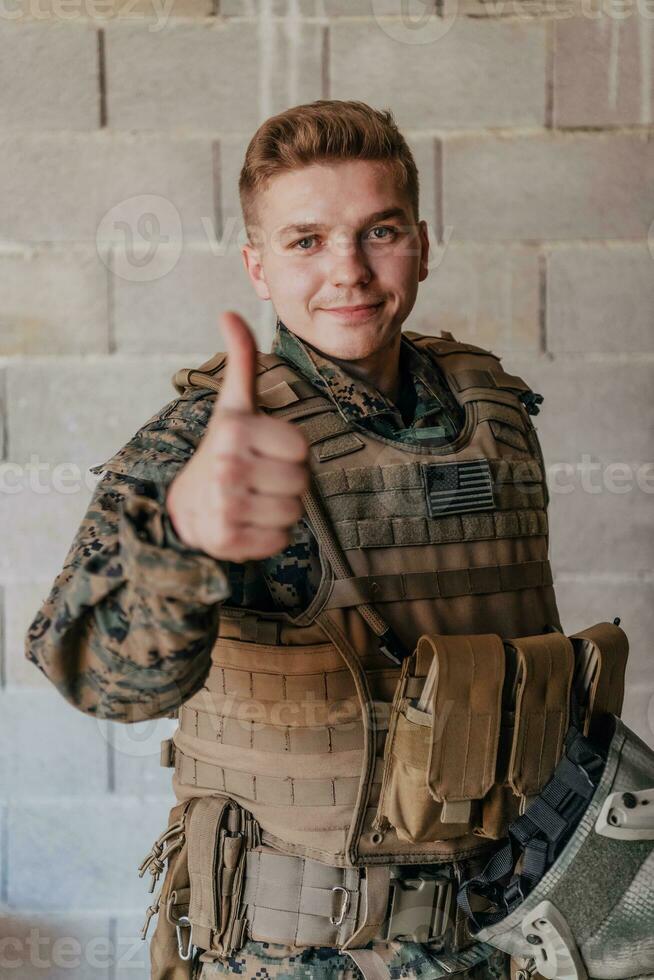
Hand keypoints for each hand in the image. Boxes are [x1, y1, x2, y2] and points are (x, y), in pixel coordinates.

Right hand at [166, 312, 309, 561]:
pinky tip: (246, 523)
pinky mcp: (227, 541)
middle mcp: (226, 467)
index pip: (301, 447)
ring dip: (279, 509)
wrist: (184, 506)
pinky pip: (279, 540)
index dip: (289, 451)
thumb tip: (230, 312)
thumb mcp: (233, 406)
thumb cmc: (223, 450)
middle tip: (258, 478)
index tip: (264, 450)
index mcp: (234, 430)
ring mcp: (225, 507)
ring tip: (252, 499)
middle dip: (287, 482)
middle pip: (302, 482)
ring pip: (294, 513)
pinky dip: (268, 536)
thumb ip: (241, 361)